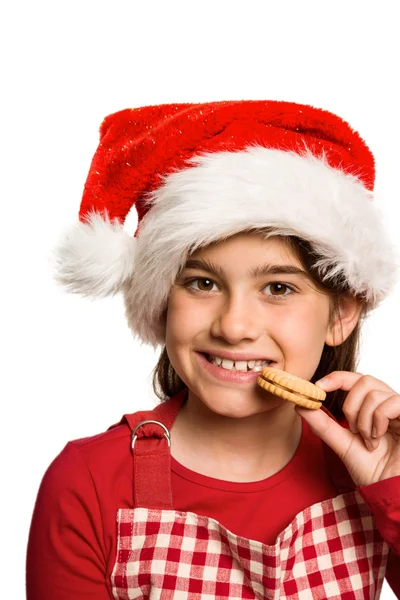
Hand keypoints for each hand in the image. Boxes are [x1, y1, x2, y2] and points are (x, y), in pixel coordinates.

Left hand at [294, 371, 399, 486]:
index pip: (356, 379)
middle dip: (351, 405)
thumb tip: (300, 405)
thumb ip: (323, 424)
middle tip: (352, 429)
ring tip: (369, 441)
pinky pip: (392, 402)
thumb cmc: (373, 471)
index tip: (318, 387)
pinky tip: (378, 438)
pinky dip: (379, 420)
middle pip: (364, 380)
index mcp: (374, 407)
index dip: (337, 378)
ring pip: (374, 392)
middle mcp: (389, 404)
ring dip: (364, 420)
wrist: (390, 491)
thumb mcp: (342, 444)